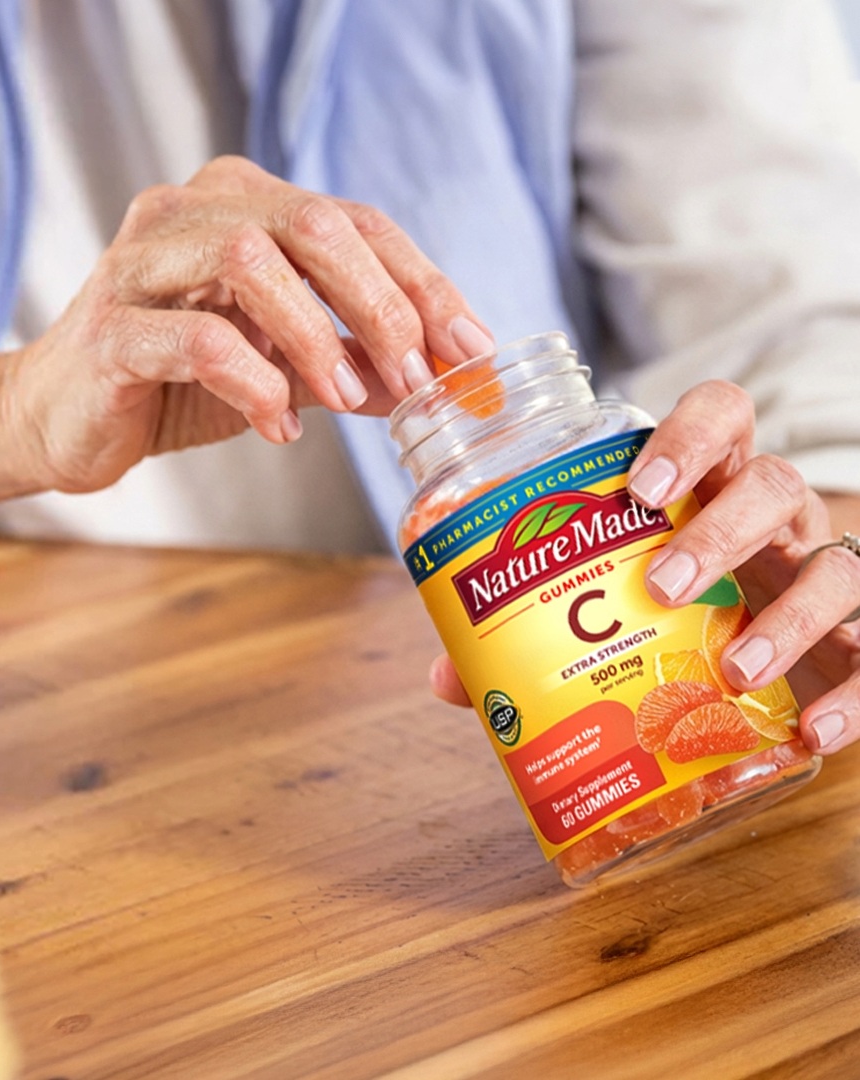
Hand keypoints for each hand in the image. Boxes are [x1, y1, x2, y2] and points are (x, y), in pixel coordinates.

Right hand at [5, 155, 492, 492]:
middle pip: (313, 225)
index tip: (471, 349)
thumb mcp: (287, 369)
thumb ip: (358, 364)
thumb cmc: (177, 382)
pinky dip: (253, 384)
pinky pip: (195, 341)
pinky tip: (278, 424)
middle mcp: (194, 214)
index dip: (423, 284)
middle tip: (418, 375)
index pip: (356, 223)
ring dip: (318, 338)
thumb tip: (445, 383)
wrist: (64, 418)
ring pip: (251, 263)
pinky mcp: (110, 327)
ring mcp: (143, 263)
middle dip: (382, 303)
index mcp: (246, 207)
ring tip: (348, 397)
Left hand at [431, 381, 859, 755]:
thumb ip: (535, 636)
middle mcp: (777, 521)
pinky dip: (852, 693)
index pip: (721, 417)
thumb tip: (448, 679)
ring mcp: (824, 573)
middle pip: (772, 486)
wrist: (782, 663)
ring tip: (734, 668)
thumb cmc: (682, 616)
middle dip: (717, 532)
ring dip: (787, 616)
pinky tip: (811, 731)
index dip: (688, 436)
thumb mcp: (616, 612)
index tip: (639, 488)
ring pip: (837, 565)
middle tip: (659, 587)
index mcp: (712, 489)